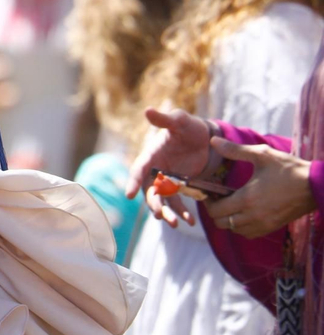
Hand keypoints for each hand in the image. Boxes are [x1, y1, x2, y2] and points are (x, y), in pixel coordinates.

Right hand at [126, 108, 212, 226]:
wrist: (205, 138)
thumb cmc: (189, 127)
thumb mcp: (180, 121)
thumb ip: (165, 119)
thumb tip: (148, 110)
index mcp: (151, 155)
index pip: (138, 169)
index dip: (133, 181)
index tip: (129, 194)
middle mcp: (155, 170)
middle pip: (148, 190)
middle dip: (153, 203)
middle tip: (159, 214)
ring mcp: (166, 180)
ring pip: (162, 200)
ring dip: (166, 213)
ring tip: (177, 224)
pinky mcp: (178, 187)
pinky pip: (177, 203)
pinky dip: (182, 213)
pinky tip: (190, 221)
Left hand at [202, 137, 315, 237]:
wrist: (316, 186)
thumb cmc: (289, 169)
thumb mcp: (262, 154)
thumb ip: (235, 150)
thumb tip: (213, 141)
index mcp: (247, 199)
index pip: (216, 210)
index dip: (208, 202)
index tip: (210, 192)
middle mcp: (253, 216)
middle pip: (221, 223)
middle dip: (215, 211)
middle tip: (218, 198)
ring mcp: (264, 224)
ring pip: (235, 230)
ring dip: (228, 219)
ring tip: (231, 204)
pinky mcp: (273, 227)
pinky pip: (249, 234)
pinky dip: (241, 227)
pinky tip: (244, 212)